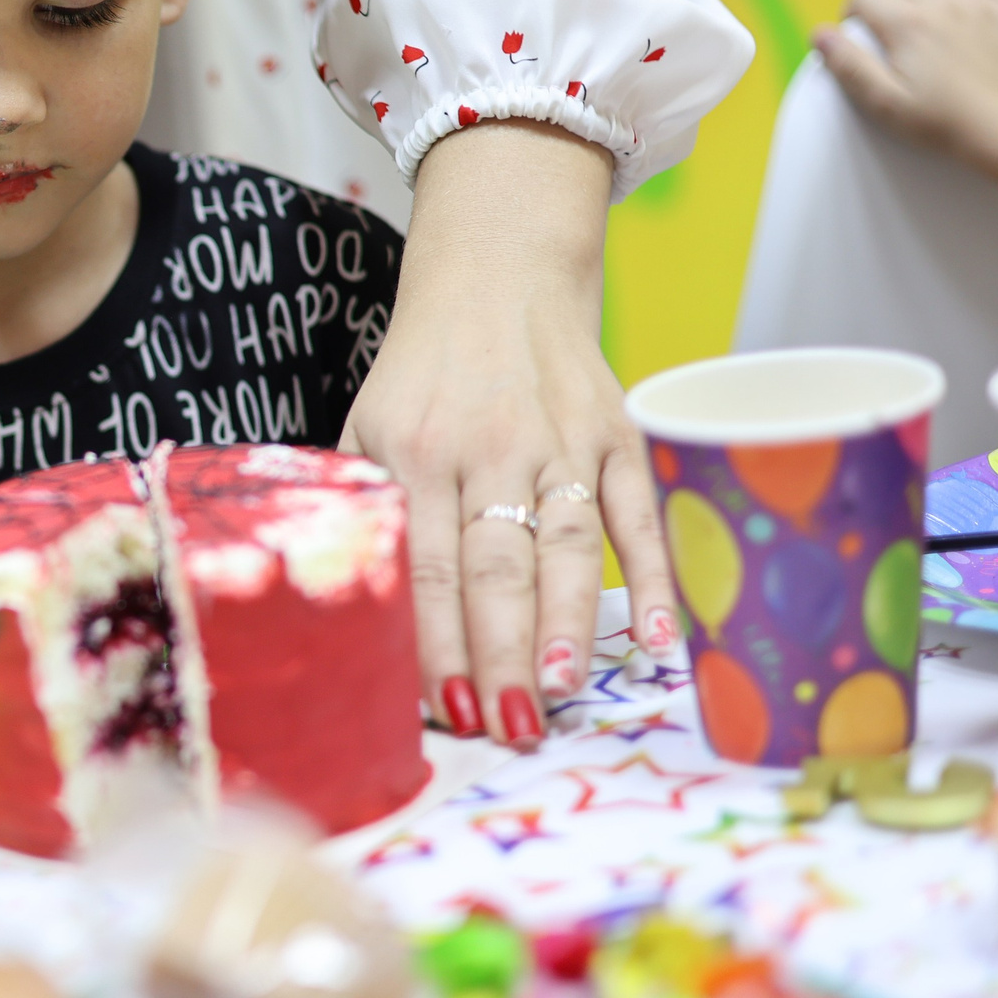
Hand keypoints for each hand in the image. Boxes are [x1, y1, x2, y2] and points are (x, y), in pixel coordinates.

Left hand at [342, 121, 678, 749]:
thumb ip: (359, 503)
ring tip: (562, 690)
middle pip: (494, 566)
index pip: (424, 566)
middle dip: (499, 651)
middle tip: (505, 724)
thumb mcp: (366, 423)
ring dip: (567, 622)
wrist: (496, 273)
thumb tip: (338, 602)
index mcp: (417, 453)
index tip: (442, 708)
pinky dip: (655, 575)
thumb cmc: (423, 372)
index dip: (433, 642)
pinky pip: (638, 512)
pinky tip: (660, 639)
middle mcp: (489, 449)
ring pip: (566, 544)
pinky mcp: (616, 433)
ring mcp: (560, 441)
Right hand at [811, 0, 997, 182]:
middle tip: (893, 26)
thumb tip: (819, 33)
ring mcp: (978, 4)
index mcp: (907, 25)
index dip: (854, 8)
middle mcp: (942, 4)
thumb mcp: (883, 103)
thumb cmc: (939, 121)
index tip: (861, 32)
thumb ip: (849, 65)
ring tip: (930, 11)